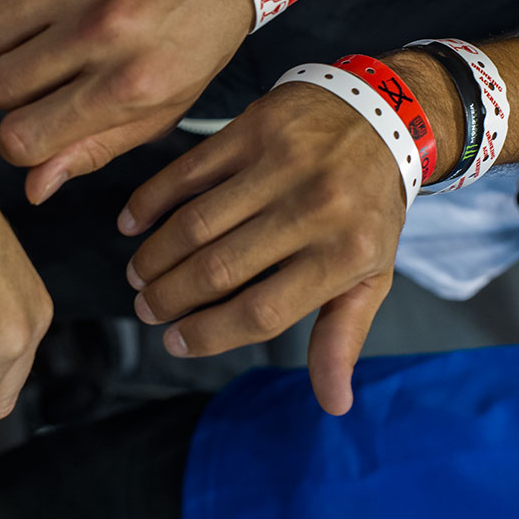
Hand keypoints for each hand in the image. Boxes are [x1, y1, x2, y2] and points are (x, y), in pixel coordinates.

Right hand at [0, 0, 252, 204]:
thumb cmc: (197, 38)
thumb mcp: (162, 108)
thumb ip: (94, 150)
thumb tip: (35, 187)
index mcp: (131, 84)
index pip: (24, 137)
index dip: (21, 140)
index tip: (36, 125)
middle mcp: (105, 29)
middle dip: (17, 89)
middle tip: (54, 73)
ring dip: (15, 38)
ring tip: (56, 29)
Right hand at [117, 82, 405, 414]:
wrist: (387, 113)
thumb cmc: (370, 207)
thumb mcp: (371, 273)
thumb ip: (343, 336)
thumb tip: (333, 404)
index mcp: (343, 255)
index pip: (261, 311)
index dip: (209, 333)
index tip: (175, 342)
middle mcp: (313, 209)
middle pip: (220, 269)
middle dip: (171, 298)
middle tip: (147, 309)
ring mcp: (281, 165)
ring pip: (196, 222)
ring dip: (156, 255)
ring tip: (139, 276)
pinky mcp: (255, 127)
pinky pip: (189, 170)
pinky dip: (152, 199)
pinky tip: (131, 223)